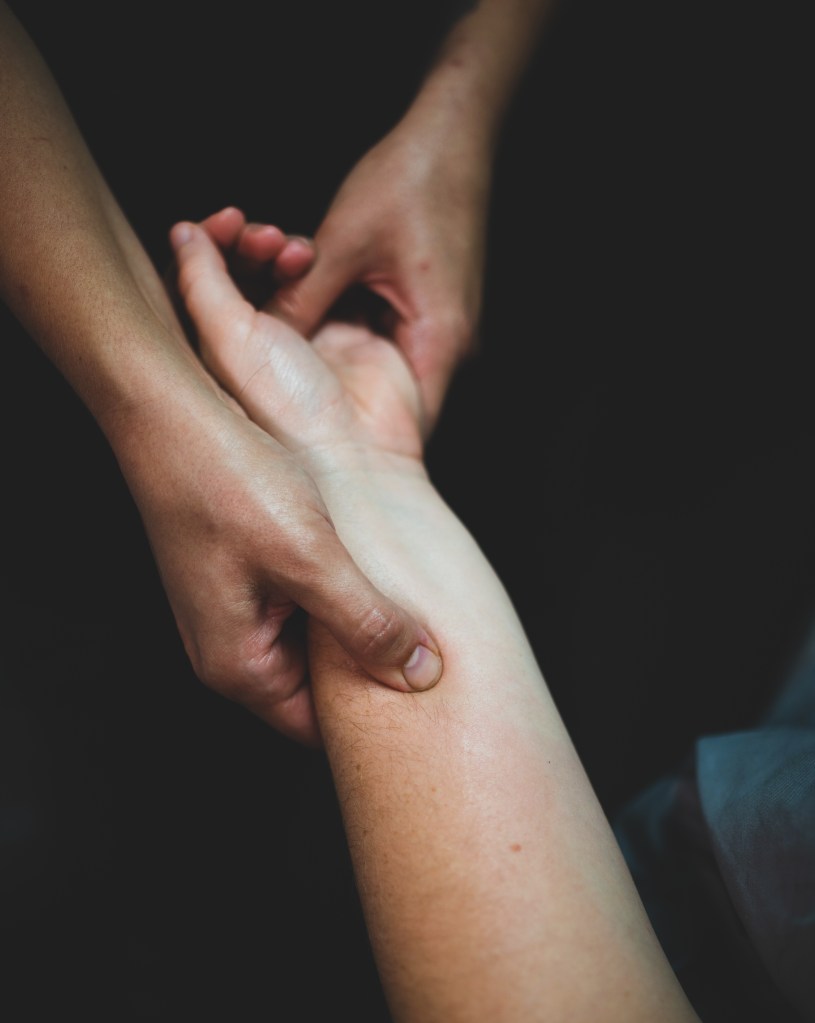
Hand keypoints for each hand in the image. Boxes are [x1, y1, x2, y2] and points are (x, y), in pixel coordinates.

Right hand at [149, 221, 440, 746]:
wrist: (171, 412)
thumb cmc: (231, 484)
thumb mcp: (313, 560)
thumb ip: (368, 623)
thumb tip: (422, 676)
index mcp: (237, 665)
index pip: (316, 728)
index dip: (372, 716)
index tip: (426, 697)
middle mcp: (228, 647)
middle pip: (314, 686)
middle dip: (368, 669)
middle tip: (428, 651)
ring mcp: (229, 608)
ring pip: (311, 639)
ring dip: (353, 623)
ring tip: (404, 604)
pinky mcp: (238, 571)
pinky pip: (298, 601)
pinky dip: (334, 591)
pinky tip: (365, 562)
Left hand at [271, 114, 489, 431]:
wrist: (453, 135)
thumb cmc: (412, 180)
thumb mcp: (345, 241)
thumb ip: (303, 297)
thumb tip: (258, 340)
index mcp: (440, 337)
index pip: (411, 425)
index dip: (363, 444)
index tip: (316, 454)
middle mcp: (446, 344)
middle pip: (387, 394)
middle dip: (334, 386)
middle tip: (280, 376)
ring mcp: (437, 329)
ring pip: (374, 359)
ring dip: (331, 342)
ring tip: (288, 313)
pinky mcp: (424, 311)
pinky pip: (376, 330)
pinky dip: (342, 317)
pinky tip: (309, 290)